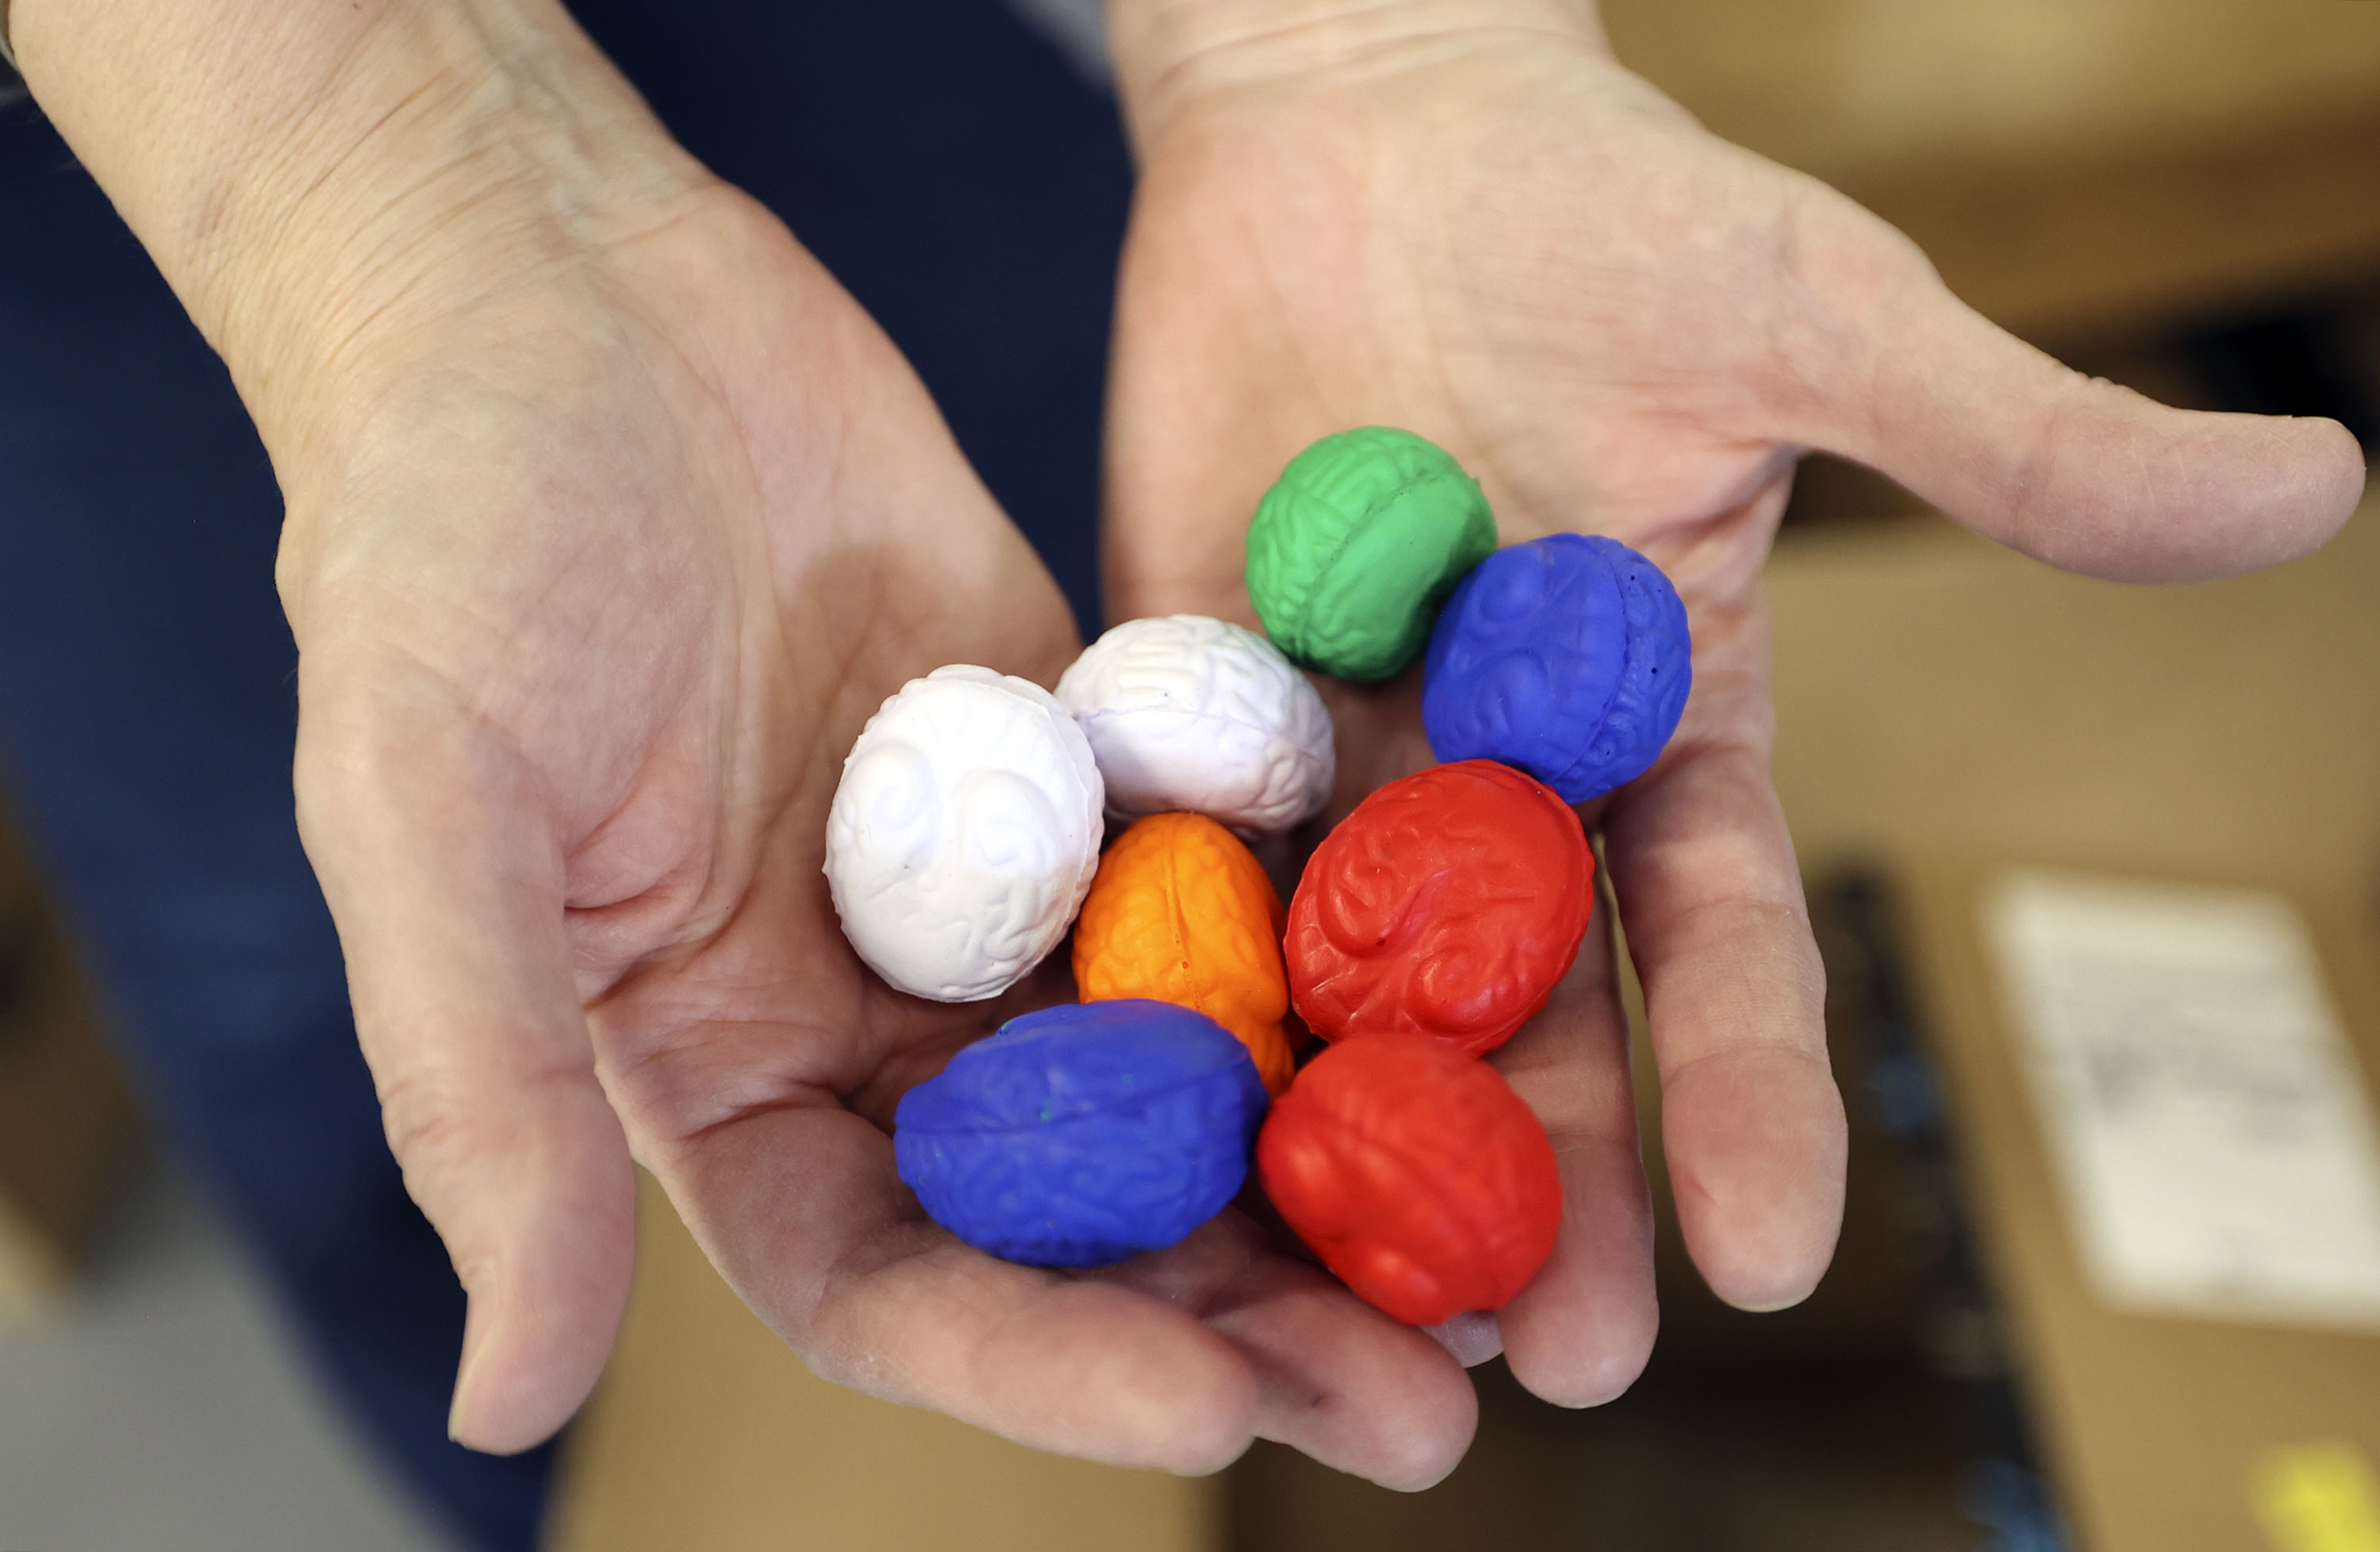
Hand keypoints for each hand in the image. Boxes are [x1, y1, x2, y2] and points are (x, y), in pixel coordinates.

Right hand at [140, 6, 1477, 1474]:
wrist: (558, 291)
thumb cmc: (439, 541)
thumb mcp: (427, 812)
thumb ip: (479, 1093)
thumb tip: (513, 1404)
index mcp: (715, 1080)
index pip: (889, 1281)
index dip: (1043, 1363)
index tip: (1216, 1411)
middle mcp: (869, 1018)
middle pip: (1079, 1219)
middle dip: (1245, 1312)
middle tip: (1429, 1404)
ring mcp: (995, 893)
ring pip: (1188, 1071)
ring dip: (1336, 1169)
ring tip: (1507, 1254)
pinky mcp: (1087, 763)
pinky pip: (1230, 874)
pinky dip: (1342, 947)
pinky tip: (1486, 1004)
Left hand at [1103, 0, 2365, 1482]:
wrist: (1366, 118)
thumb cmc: (1609, 208)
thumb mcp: (1820, 325)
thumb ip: (2017, 445)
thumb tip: (2313, 489)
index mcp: (1662, 729)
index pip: (1723, 940)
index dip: (1751, 1090)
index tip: (1773, 1255)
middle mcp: (1500, 778)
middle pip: (1531, 1012)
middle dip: (1549, 1182)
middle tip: (1558, 1363)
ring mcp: (1334, 752)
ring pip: (1348, 980)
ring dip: (1352, 1137)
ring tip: (1353, 1308)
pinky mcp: (1184, 700)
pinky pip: (1171, 855)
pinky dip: (1164, 972)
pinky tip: (1149, 1106)